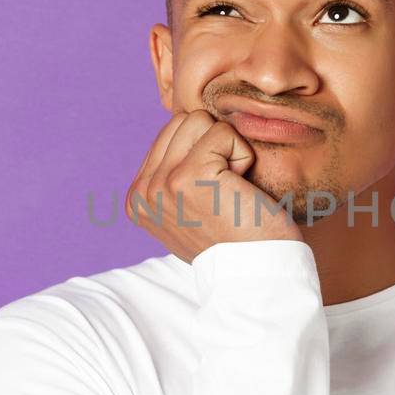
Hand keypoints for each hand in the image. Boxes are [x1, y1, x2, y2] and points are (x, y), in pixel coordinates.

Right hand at [125, 109, 303, 262]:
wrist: (256, 273)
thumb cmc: (236, 240)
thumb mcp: (189, 211)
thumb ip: (173, 176)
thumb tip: (183, 129)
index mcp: (138, 198)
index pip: (170, 134)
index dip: (204, 155)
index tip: (212, 199)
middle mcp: (142, 192)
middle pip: (182, 121)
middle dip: (214, 148)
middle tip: (225, 192)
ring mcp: (161, 184)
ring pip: (199, 120)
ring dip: (228, 150)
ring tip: (231, 190)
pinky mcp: (188, 177)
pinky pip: (223, 132)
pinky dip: (243, 157)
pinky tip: (240, 190)